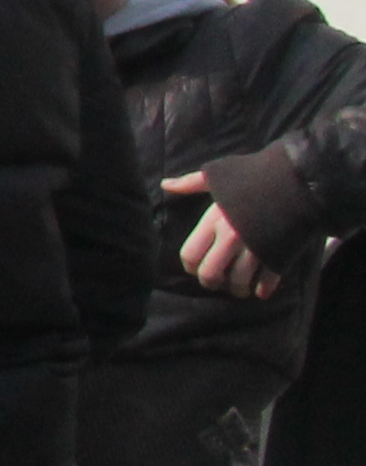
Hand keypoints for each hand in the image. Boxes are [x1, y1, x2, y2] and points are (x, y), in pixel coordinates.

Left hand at [174, 175, 282, 297]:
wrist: (300, 180)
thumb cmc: (256, 175)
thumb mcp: (219, 175)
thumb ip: (190, 183)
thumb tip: (165, 185)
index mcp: (214, 220)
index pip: (189, 255)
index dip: (190, 265)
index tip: (196, 266)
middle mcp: (232, 238)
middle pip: (210, 275)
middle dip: (211, 282)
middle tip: (217, 281)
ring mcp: (256, 249)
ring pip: (239, 284)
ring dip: (238, 289)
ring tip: (239, 287)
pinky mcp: (279, 256)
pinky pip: (267, 283)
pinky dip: (262, 290)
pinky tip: (260, 290)